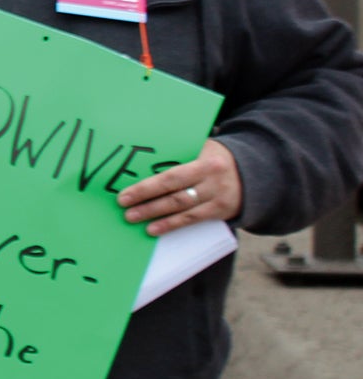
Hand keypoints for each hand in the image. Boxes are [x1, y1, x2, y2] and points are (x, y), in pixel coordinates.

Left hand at [119, 139, 242, 235]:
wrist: (254, 171)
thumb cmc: (216, 157)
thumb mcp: (202, 149)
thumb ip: (179, 156)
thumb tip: (143, 165)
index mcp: (205, 162)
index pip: (171, 177)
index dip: (147, 188)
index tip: (125, 194)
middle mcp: (212, 181)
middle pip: (175, 195)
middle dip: (147, 203)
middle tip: (125, 209)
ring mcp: (218, 198)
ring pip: (182, 210)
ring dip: (156, 216)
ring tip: (134, 218)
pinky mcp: (222, 212)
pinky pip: (193, 220)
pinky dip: (172, 225)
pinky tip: (155, 229)